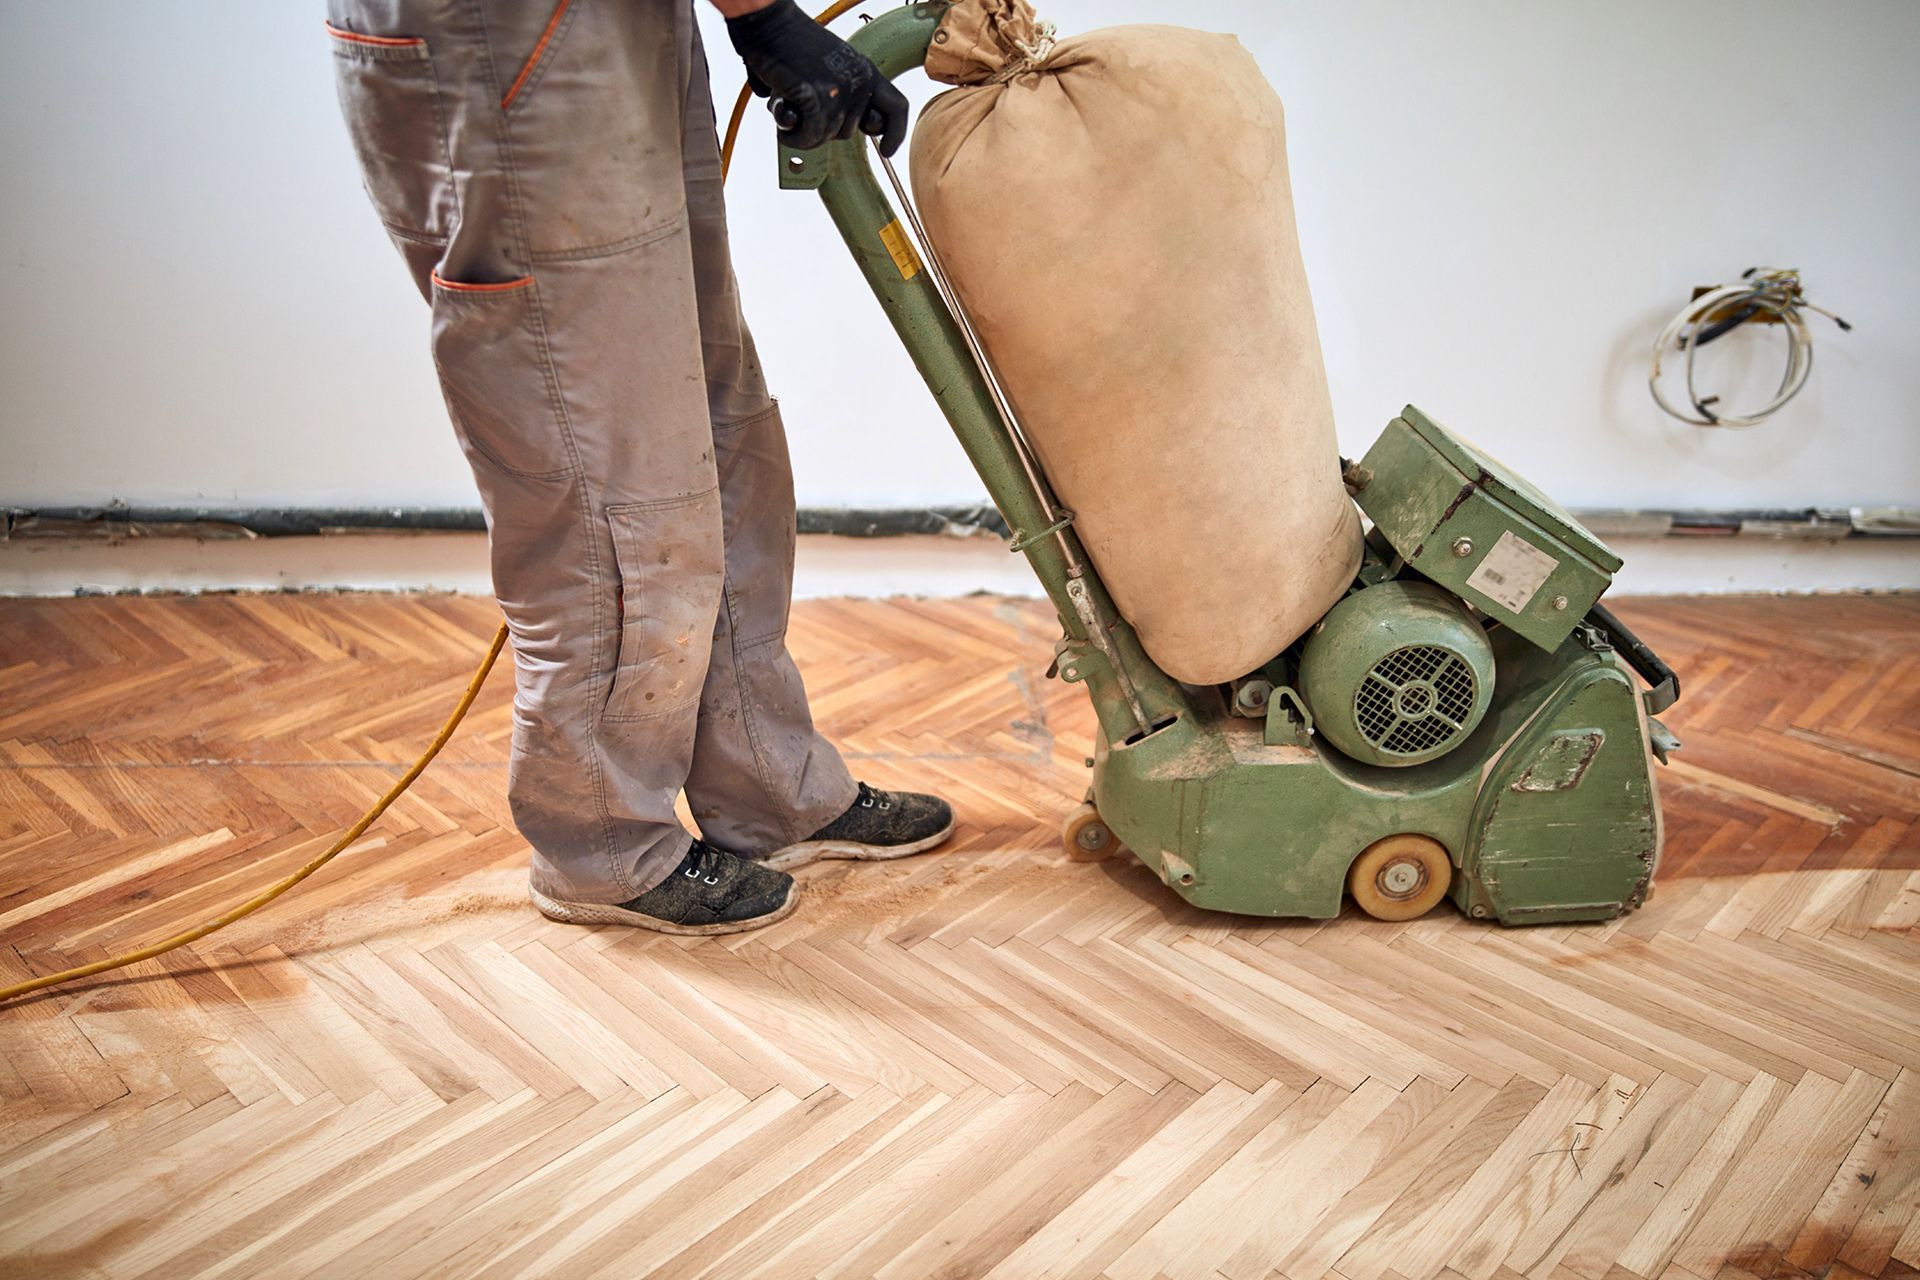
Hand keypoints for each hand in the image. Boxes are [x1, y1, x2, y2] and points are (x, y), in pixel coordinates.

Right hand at [725, 0, 908, 155]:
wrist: (770, 24)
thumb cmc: (793, 44)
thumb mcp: (833, 64)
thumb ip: (844, 92)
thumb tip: (839, 126)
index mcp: (866, 72)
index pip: (897, 109)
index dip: (895, 134)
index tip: (887, 150)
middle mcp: (859, 83)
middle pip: (848, 132)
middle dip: (822, 131)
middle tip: (802, 113)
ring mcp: (839, 93)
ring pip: (824, 138)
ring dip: (803, 132)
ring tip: (789, 108)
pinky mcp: (816, 99)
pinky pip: (808, 137)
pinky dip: (792, 135)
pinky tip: (784, 118)